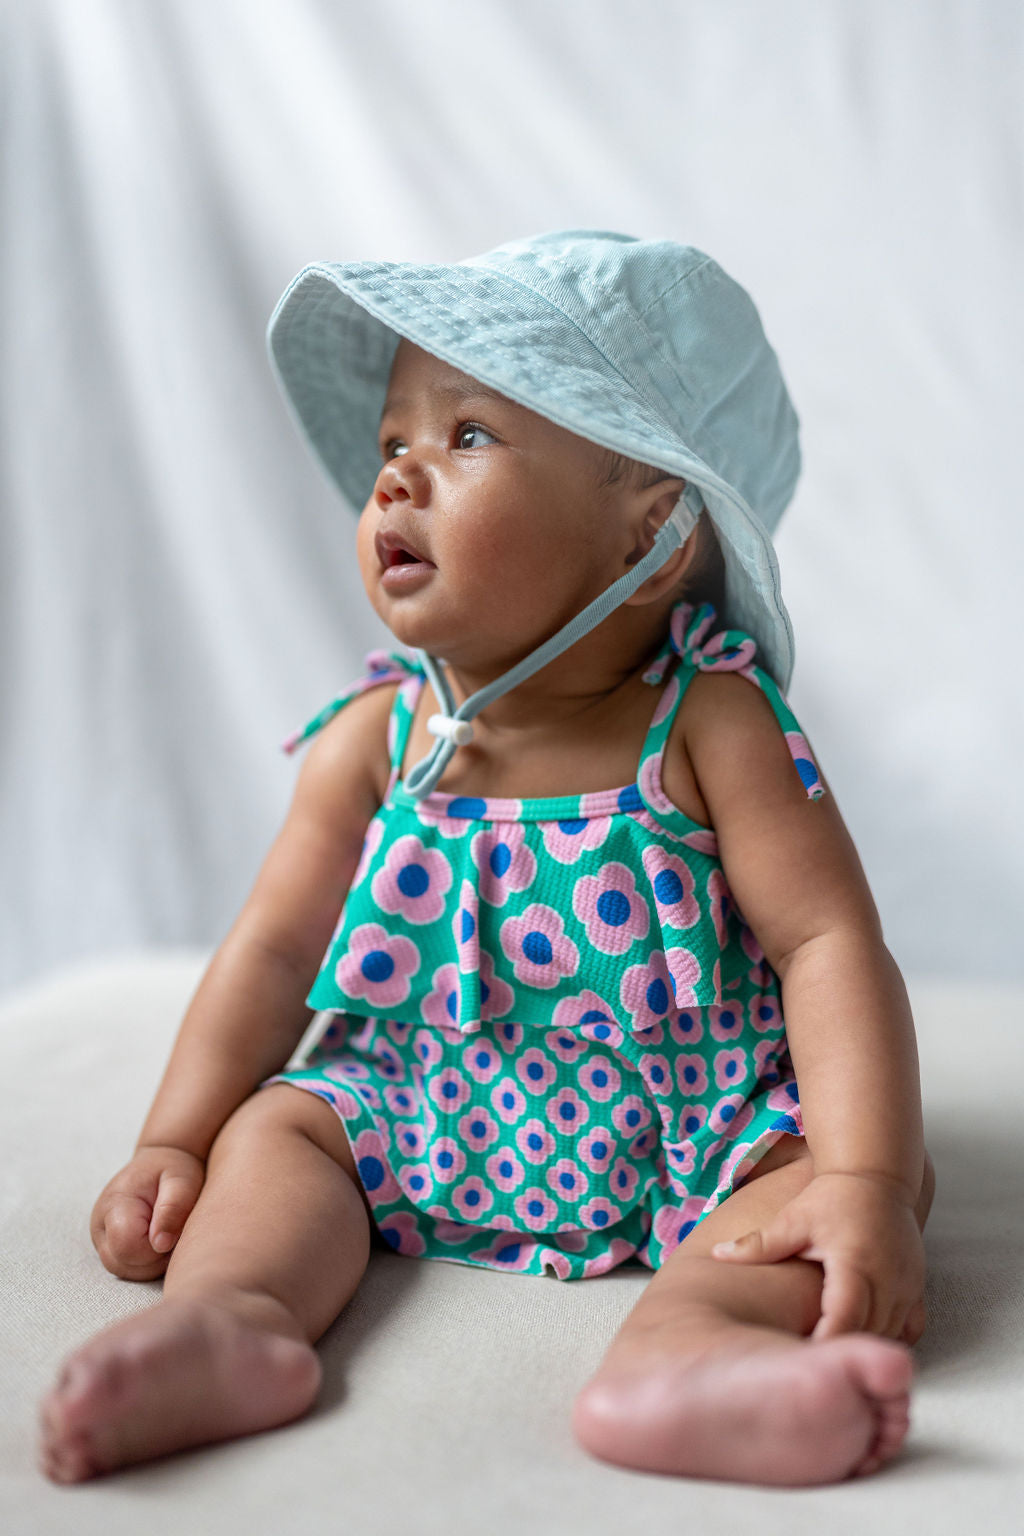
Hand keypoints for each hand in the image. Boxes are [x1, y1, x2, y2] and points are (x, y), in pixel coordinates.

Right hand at [90, 1145, 205, 1279]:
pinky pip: (127, 1269)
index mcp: (115, 1204)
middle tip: (173, 1232)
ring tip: (167, 1235)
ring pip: (123, 1271)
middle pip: (122, 1265)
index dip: (156, 1249)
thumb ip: (173, 1207)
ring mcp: (102, 1239)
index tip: (174, 1230)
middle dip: (154, 1259)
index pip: (126, 1247)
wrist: (160, 1160)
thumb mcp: (181, 1179)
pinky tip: (160, 1244)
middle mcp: (100, 1225)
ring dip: (151, 1263)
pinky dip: (146, 1264)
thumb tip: (160, 1244)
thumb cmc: (172, 1168)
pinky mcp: (109, 1247)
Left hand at [710, 1171, 927, 1344]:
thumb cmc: (832, 1197)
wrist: (877, 1174)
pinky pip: (908, 1329)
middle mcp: (887, 1281)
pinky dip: (886, 1340)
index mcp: (855, 1265)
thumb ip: (758, 1244)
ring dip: (862, 1349)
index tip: (800, 1364)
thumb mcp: (793, 1221)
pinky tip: (861, 1343)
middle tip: (809, 1373)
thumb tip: (716, 1254)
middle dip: (840, 1356)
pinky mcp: (916, 1288)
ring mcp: (907, 1287)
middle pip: (867, 1337)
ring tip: (832, 1364)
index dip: (825, 1347)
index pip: (844, 1322)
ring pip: (890, 1338)